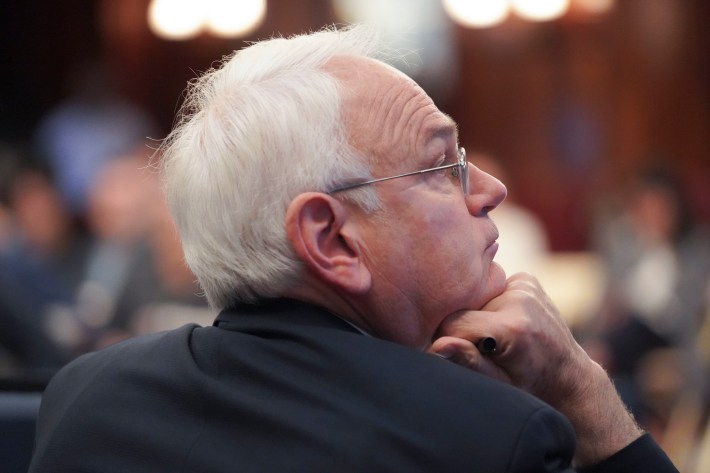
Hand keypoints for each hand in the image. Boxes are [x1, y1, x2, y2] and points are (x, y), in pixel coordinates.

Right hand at [430, 272, 642, 465]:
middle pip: (464, 309)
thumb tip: (438, 345)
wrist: (568, 376)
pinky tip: (504, 323)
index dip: (447, 341)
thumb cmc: (531, 386)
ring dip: (477, 317)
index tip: (455, 356)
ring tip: (495, 339)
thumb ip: (468, 362)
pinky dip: (492, 305)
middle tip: (482, 350)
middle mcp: (520, 299)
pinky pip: (492, 288)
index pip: (453, 323)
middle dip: (463, 329)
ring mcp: (525, 286)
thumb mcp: (499, 384)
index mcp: (512, 327)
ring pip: (476, 298)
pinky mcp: (526, 280)